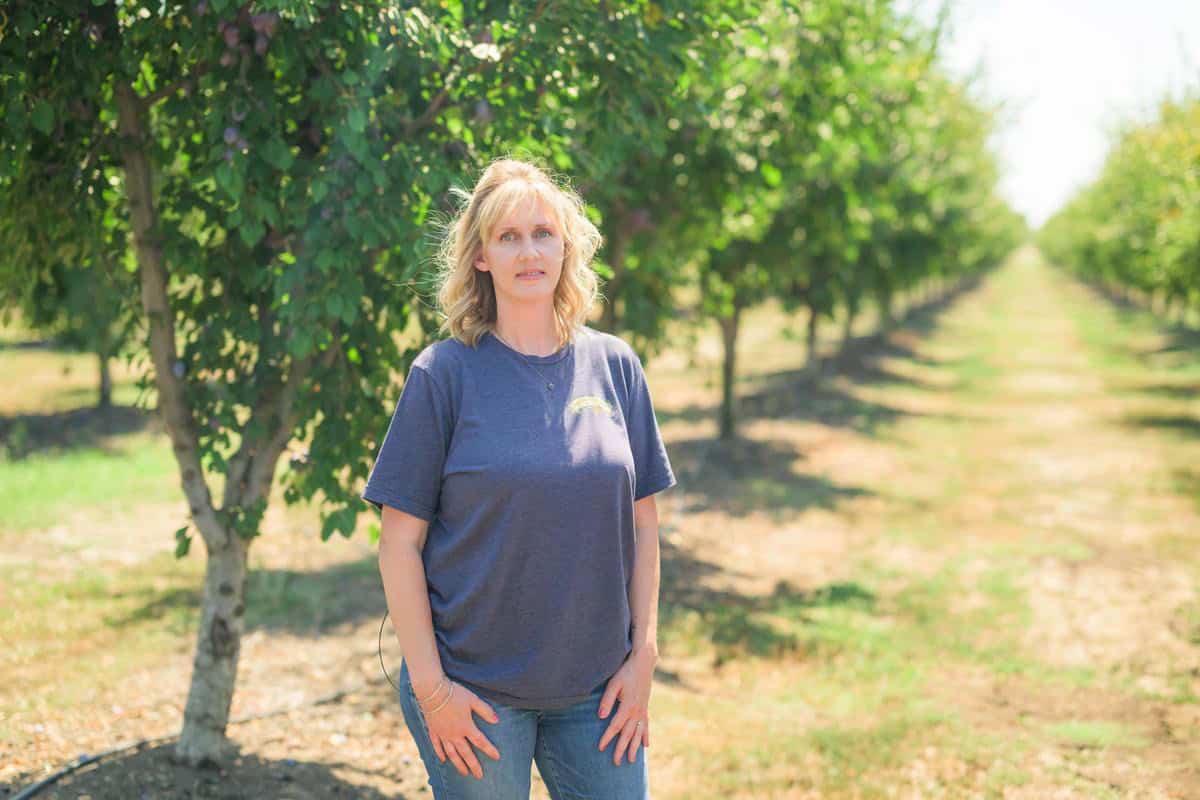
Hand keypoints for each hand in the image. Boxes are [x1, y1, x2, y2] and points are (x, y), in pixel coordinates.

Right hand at [421, 682, 500, 779]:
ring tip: (464, 773)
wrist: (432, 691)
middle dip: (473, 765)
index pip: (480, 741)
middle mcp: (454, 734)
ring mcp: (443, 734)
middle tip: (479, 776)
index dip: (490, 749)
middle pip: (466, 753)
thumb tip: (497, 720)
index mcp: (466, 726)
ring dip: (458, 764)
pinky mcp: (433, 731)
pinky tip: (443, 760)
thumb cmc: (454, 693)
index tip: (497, 757)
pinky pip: (437, 746)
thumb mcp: (473, 699)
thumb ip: (485, 710)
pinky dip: (440, 754)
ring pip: (451, 753)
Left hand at [597, 647, 655, 765]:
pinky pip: (646, 726)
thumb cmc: (626, 672)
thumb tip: (600, 716)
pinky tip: (646, 746)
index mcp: (627, 706)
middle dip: (621, 749)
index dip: (607, 737)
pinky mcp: (646, 707)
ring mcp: (643, 710)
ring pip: (638, 733)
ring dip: (635, 747)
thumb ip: (607, 700)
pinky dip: (646, 736)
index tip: (600, 748)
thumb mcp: (613, 683)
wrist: (644, 663)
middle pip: (628, 734)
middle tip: (616, 763)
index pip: (615, 726)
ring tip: (632, 761)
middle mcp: (637, 711)